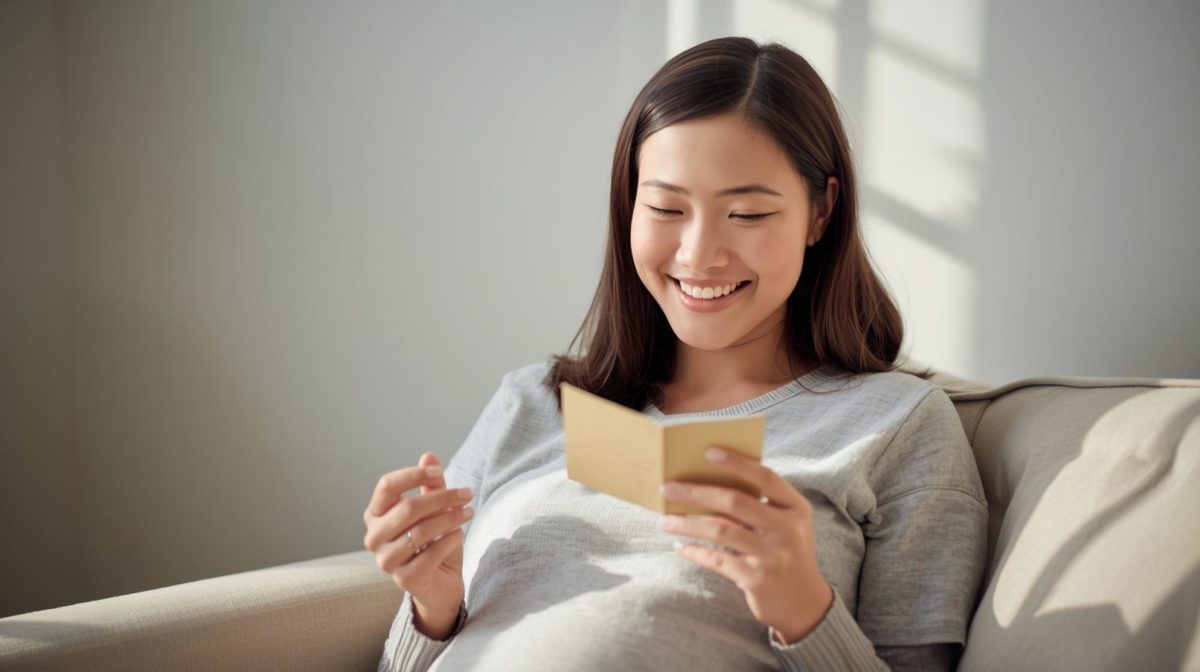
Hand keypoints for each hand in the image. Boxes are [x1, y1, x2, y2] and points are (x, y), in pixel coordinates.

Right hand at [363, 452, 473, 635]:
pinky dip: (449, 540)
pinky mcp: (404, 580)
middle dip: (442, 498)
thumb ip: (430, 485)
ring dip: (450, 518)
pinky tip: (459, 534)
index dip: (413, 475)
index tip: (440, 471)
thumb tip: (428, 456)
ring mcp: (386, 561)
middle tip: (467, 494)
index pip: (386, 485)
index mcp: (375, 515)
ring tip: (469, 512)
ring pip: (421, 531)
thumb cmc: (434, 542)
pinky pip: (430, 554)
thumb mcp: (435, 510)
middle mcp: (374, 537)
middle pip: (408, 508)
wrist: (440, 583)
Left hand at [657, 446, 833, 643]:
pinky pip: (716, 559)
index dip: (738, 463)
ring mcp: (771, 555)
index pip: (765, 477)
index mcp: (795, 508)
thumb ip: (760, 505)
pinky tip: (679, 546)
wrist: (803, 603)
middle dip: (696, 492)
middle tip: (667, 488)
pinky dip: (694, 552)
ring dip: (686, 524)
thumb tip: (709, 482)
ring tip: (664, 521)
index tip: (709, 452)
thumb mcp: (785, 525)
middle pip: (734, 501)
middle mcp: (786, 529)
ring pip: (719, 530)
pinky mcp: (756, 579)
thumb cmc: (786, 553)